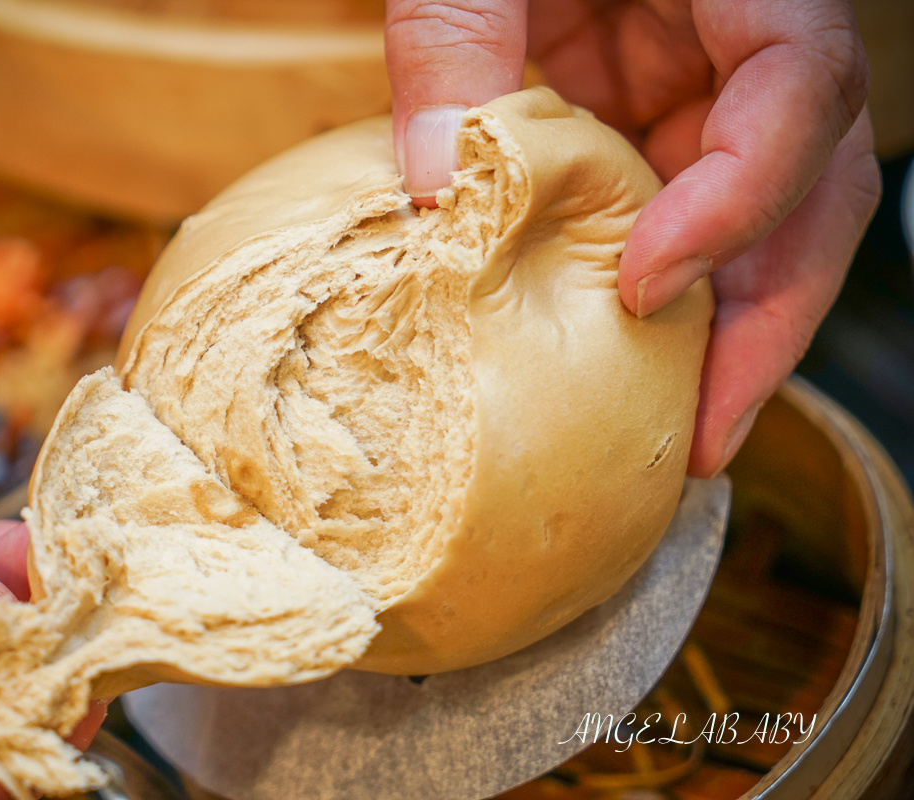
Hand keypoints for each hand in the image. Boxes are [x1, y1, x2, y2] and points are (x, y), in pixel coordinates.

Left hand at [385, 0, 880, 475]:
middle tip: (699, 436)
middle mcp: (751, 46)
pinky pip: (684, 220)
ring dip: (725, 336)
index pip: (800, 92)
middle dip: (764, 324)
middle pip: (812, 193)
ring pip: (762, 226)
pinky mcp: (663, 126)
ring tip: (675, 439)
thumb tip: (437, 187)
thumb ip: (454, 44)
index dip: (738, 203)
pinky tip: (630, 368)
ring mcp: (712, 93)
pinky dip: (666, 299)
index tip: (648, 286)